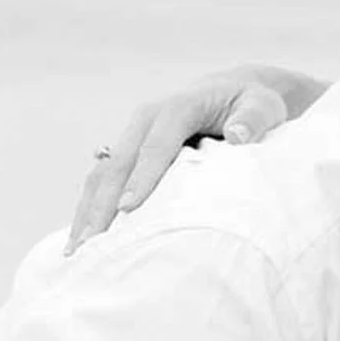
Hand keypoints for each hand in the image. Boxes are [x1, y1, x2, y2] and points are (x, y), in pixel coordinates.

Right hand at [65, 65, 316, 251]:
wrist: (233, 90)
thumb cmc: (252, 103)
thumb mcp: (262, 106)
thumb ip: (253, 119)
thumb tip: (239, 135)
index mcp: (177, 107)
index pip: (156, 145)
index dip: (142, 176)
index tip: (128, 208)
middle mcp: (147, 118)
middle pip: (119, 162)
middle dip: (103, 202)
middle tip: (92, 242)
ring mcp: (133, 135)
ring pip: (102, 172)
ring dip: (87, 210)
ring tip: (76, 250)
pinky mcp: (129, 151)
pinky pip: (103, 179)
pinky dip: (90, 207)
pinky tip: (82, 238)